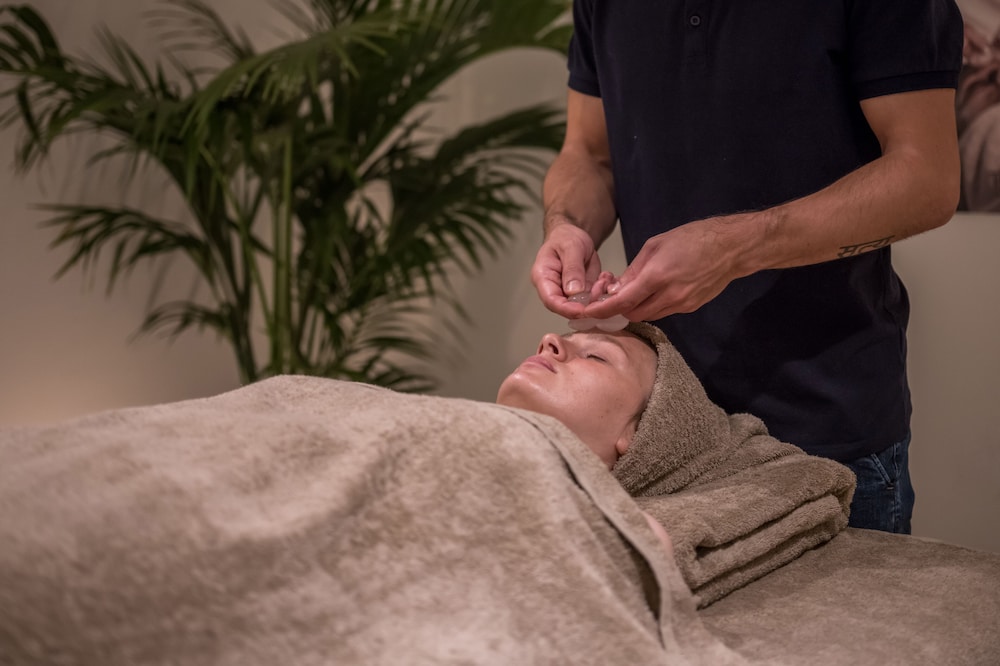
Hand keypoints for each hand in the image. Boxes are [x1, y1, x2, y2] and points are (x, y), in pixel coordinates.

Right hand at [530, 222, 603, 317]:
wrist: (573, 236)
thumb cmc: (565, 238)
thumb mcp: (571, 247)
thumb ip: (572, 269)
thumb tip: (574, 292)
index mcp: (543, 277)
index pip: (551, 300)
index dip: (566, 309)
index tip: (583, 309)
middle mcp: (554, 289)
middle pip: (567, 308)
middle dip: (586, 303)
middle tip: (600, 287)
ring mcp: (568, 293)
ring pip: (583, 306)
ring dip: (597, 296)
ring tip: (603, 278)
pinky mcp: (581, 293)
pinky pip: (593, 299)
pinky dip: (603, 291)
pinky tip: (605, 278)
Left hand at [580, 217, 740, 321]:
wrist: (731, 248)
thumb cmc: (693, 238)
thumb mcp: (656, 245)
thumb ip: (634, 269)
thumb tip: (618, 287)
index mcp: (657, 277)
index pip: (623, 302)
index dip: (602, 310)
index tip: (588, 312)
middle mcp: (670, 296)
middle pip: (633, 313)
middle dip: (619, 308)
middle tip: (612, 296)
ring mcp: (682, 304)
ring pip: (648, 314)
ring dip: (636, 307)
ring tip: (634, 291)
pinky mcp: (691, 307)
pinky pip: (664, 311)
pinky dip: (653, 305)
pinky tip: (654, 291)